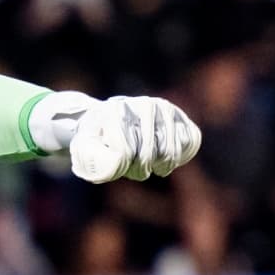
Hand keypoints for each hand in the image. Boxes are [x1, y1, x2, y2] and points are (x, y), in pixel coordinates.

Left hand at [67, 95, 201, 183]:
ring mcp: (163, 108)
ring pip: (169, 152)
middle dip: (140, 170)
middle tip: (135, 170)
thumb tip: (118, 161)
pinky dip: (182, 156)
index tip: (120, 166)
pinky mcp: (179, 115)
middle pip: (148, 154)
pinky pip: (190, 141)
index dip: (123, 168)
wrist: (113, 117)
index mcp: (115, 110)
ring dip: (161, 167)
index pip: (125, 152)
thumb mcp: (84, 148)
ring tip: (152, 166)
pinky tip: (169, 159)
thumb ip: (92, 159)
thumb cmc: (97, 138)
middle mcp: (142, 104)